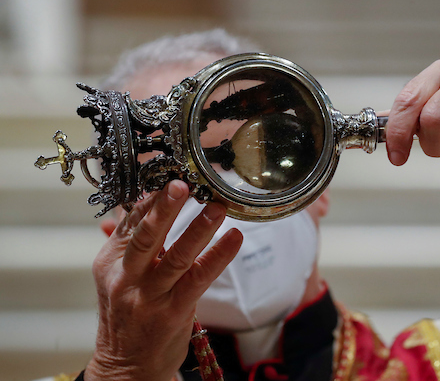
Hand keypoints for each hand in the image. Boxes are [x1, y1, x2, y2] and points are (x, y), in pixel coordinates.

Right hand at [85, 181, 242, 380]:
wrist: (126, 366)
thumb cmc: (126, 317)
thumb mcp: (117, 278)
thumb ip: (129, 244)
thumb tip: (136, 207)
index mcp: (110, 263)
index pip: (130, 222)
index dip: (150, 198)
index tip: (169, 175)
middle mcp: (126, 277)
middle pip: (147, 235)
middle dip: (165, 207)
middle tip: (184, 183)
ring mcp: (149, 296)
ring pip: (176, 256)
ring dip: (199, 229)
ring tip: (218, 207)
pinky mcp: (172, 312)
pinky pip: (198, 279)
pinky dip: (218, 257)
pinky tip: (233, 239)